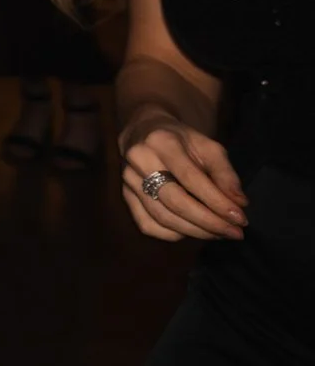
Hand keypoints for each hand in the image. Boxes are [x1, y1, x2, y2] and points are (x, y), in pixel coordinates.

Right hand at [121, 119, 248, 240]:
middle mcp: (139, 160)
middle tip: (234, 233)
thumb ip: (225, 174)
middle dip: (209, 222)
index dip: (217, 202)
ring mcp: (128, 179)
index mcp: (162, 142)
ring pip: (162, 217)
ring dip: (195, 231)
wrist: (145, 131)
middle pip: (175, 201)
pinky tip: (193, 231)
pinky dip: (173, 234)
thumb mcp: (208, 147)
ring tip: (219, 234)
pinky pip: (147, 225)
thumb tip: (239, 204)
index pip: (191, 178)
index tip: (241, 219)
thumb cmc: (182, 140)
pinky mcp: (124, 195)